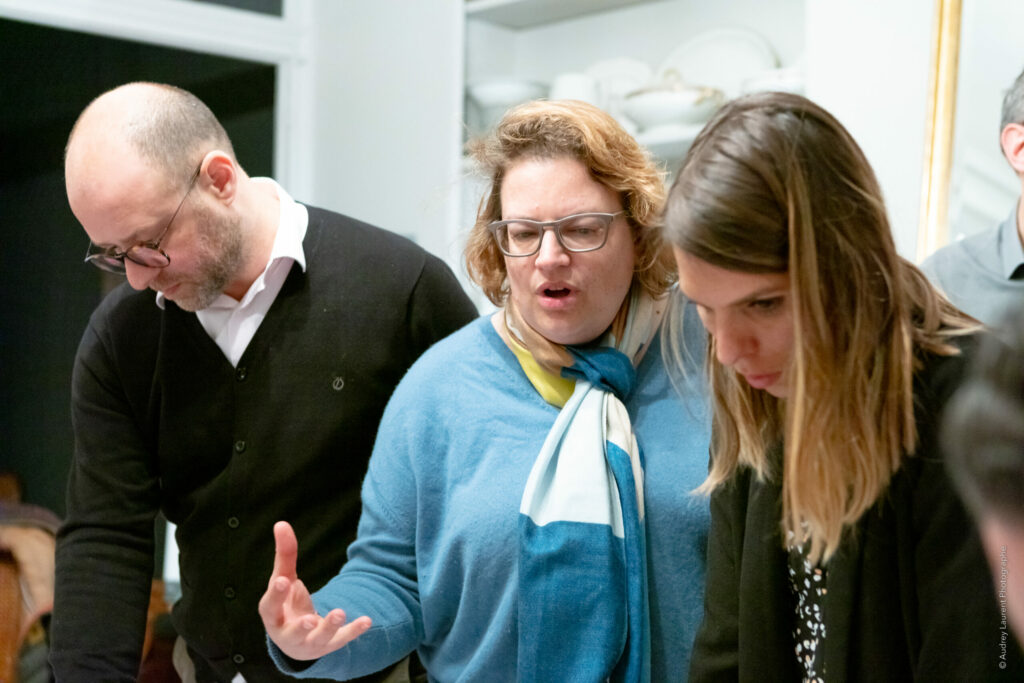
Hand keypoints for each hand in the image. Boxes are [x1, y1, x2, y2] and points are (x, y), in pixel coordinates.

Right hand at [259, 521, 371, 660]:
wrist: (295, 641)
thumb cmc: (285, 605)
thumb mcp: (283, 580)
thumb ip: (284, 555)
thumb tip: (281, 522)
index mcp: (273, 615)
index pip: (270, 607)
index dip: (276, 595)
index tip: (283, 580)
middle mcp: (288, 633)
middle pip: (294, 632)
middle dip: (302, 626)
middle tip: (310, 619)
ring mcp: (309, 642)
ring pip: (319, 638)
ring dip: (329, 627)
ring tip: (340, 613)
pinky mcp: (329, 645)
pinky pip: (342, 639)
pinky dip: (354, 630)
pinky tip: (367, 620)